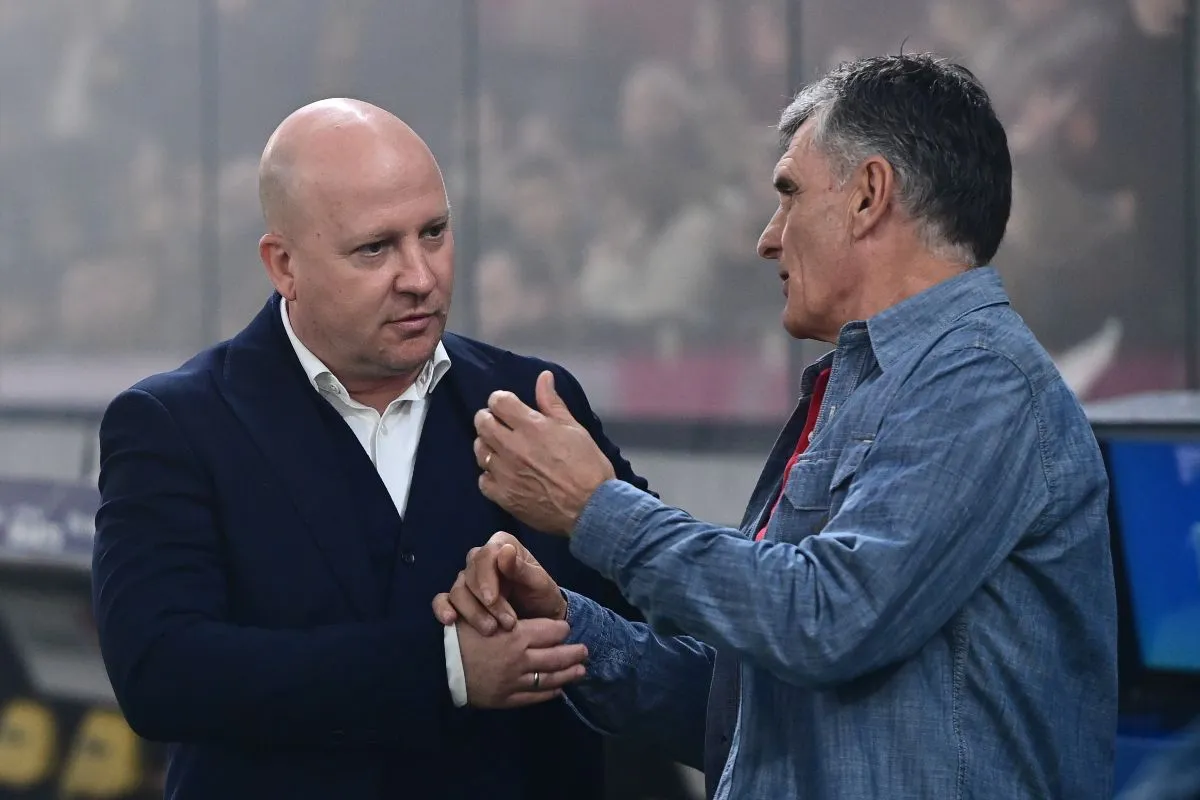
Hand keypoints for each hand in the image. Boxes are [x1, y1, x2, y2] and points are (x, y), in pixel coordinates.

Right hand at [432, 532, 565, 634]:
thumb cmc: (542, 595)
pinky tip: (449, 621)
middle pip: (469, 574)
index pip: (485, 555)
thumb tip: (505, 550)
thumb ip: (522, 568)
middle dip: (482, 602)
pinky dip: (443, 609)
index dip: (485, 578)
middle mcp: (482, 559)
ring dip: (471, 612)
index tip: (492, 599)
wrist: (541, 617)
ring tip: (490, 630)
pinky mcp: (461, 598)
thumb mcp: (539, 583)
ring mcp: (469, 578)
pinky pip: (444, 599)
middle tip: (501, 623)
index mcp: (501, 546)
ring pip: (458, 590)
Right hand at [457, 617, 586, 708]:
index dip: (561, 629)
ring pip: (550, 678)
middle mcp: (521, 658)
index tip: (565, 629)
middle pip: (556, 656)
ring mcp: (515, 681)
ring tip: (580, 670)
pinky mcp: (507, 698)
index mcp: (516, 634)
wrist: (436, 669)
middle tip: (585, 651)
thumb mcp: (479, 614)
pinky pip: (534, 696)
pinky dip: (549, 693)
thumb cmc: (455, 636)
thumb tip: (519, 606)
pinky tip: (558, 690)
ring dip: (568, 674)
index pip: (551, 632)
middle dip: (574, 653)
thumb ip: (502, 610)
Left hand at [474, 370, 614, 534]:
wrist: (592, 508)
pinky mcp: (504, 496)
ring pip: (479, 450)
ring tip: (501, 449)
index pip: (498, 401)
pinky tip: (502, 474)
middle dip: (488, 418)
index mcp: (531, 426)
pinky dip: (489, 475)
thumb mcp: (574, 428)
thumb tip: (544, 377)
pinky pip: (483, 480)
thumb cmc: (588, 466)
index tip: (506, 406)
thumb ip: (552, 402)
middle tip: (499, 424)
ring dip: (487, 445)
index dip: (500, 400)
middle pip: (482, 423)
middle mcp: (513, 447)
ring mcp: (505, 473)